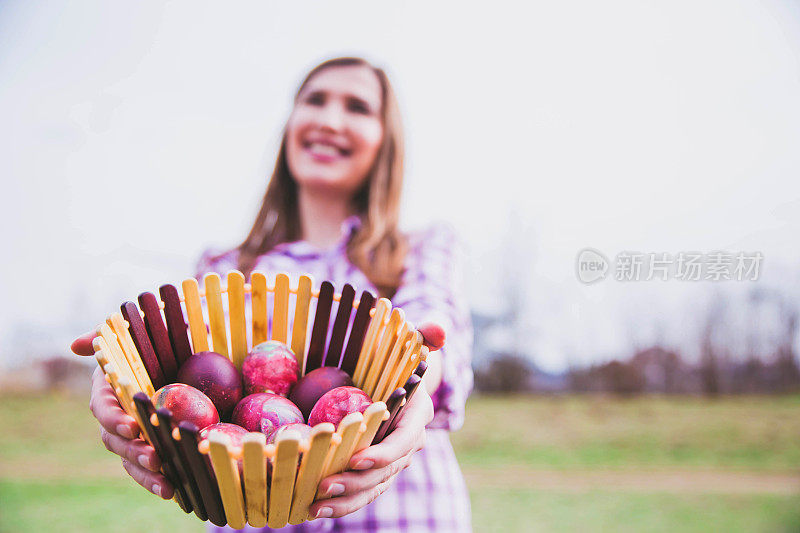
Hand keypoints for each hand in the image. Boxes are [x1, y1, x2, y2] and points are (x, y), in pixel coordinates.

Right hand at [72, 332, 173, 498]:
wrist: (192, 347)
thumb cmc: (162, 335)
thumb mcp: (143, 326)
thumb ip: (112, 333)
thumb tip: (80, 343)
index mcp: (110, 387)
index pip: (103, 407)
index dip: (114, 418)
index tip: (133, 426)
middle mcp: (118, 414)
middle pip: (115, 440)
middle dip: (133, 451)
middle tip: (155, 457)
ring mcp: (136, 433)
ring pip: (131, 460)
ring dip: (146, 473)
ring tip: (166, 482)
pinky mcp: (156, 445)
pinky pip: (152, 469)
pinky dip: (159, 482)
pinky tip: (174, 491)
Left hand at [309, 322, 441, 518]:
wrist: (400, 378)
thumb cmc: (400, 356)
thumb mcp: (413, 340)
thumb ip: (426, 334)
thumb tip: (438, 331)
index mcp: (418, 415)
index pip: (405, 440)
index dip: (384, 453)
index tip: (357, 459)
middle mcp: (408, 442)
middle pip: (386, 471)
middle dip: (358, 482)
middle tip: (325, 486)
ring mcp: (391, 459)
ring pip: (373, 487)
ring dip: (346, 501)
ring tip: (315, 508)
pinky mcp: (374, 468)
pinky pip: (361, 490)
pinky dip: (341, 502)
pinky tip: (312, 509)